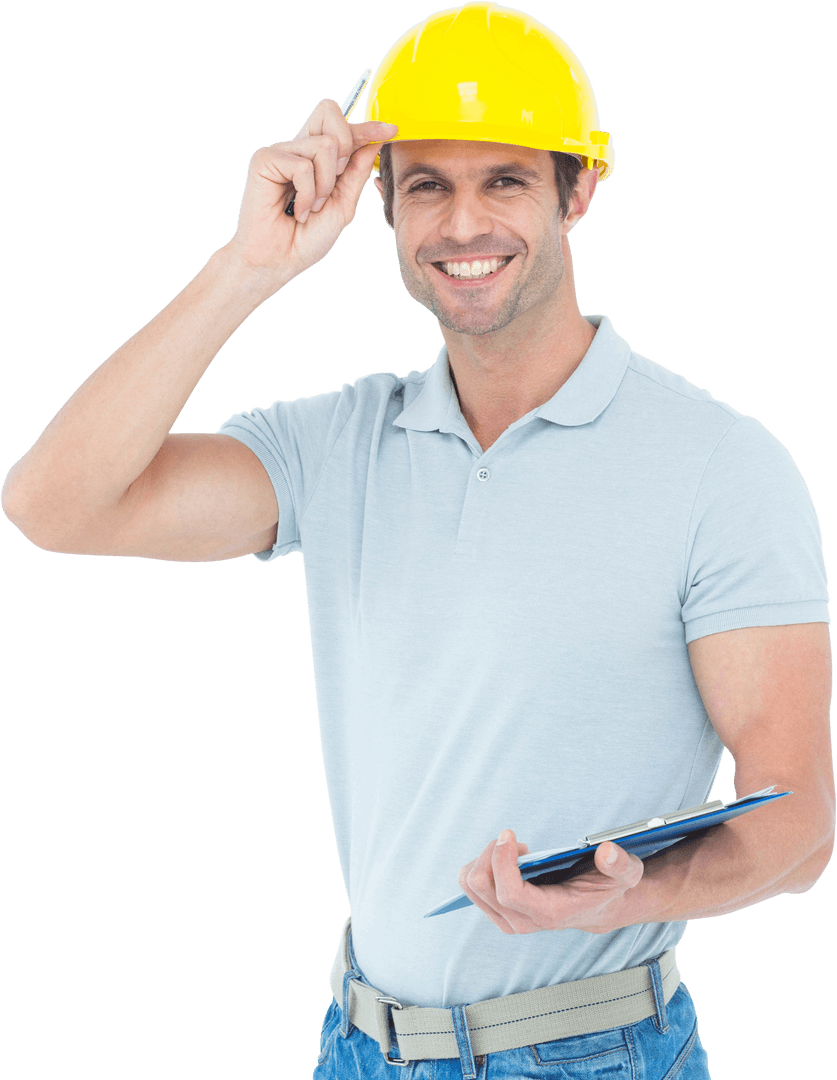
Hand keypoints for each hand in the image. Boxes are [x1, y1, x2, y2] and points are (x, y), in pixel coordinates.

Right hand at [227, 97, 397, 281]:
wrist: (278, 261)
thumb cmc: (305, 239)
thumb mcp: (342, 206)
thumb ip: (356, 174)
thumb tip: (373, 143)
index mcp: (316, 159)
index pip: (342, 129)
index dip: (367, 127)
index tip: (391, 129)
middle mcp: (298, 149)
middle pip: (329, 112)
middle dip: (346, 144)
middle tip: (336, 181)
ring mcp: (281, 152)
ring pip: (324, 144)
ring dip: (326, 184)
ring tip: (312, 207)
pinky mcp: (265, 159)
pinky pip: (303, 165)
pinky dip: (307, 194)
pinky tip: (298, 211)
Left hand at [457, 829, 643, 934]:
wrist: (599, 907)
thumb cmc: (608, 887)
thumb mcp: (626, 873)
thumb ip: (620, 864)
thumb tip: (606, 852)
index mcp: (550, 913)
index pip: (509, 894)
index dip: (501, 862)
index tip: (508, 834)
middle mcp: (523, 922)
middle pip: (482, 887)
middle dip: (489, 854)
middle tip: (510, 838)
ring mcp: (509, 919)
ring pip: (472, 887)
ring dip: (484, 859)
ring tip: (510, 848)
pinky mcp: (500, 911)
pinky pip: (474, 887)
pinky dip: (483, 865)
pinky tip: (506, 858)